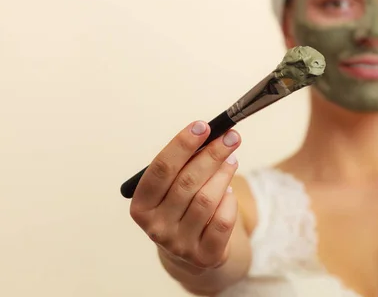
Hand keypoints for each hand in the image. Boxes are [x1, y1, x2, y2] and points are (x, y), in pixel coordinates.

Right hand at [129, 120, 240, 272]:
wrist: (190, 252)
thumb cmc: (181, 208)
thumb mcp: (172, 189)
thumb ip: (185, 165)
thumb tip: (213, 136)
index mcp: (141, 206)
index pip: (161, 169)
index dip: (182, 145)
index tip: (202, 125)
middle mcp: (156, 227)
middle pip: (187, 182)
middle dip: (212, 154)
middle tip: (231, 137)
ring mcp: (179, 244)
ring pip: (206, 200)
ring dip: (223, 174)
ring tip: (231, 159)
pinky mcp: (204, 255)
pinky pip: (223, 221)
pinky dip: (229, 201)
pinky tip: (228, 192)